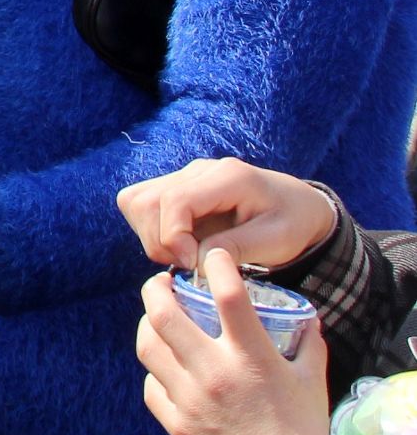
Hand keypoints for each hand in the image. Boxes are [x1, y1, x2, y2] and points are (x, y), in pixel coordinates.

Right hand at [117, 159, 337, 272]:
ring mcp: (183, 176)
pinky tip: (181, 246)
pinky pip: (141, 205)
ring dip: (151, 237)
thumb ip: (238, 248)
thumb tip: (197, 260)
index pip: (175, 200)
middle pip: (145, 201)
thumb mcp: (278, 240)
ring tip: (186, 256)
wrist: (299, 207)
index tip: (194, 265)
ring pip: (135, 202)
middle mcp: (198, 169)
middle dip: (159, 241)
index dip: (173, 237)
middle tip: (190, 265)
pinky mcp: (175, 188)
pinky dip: (151, 231)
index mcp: (228, 176)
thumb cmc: (294, 224)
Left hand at [138, 250, 346, 434]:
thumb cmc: (306, 432)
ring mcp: (191, 400)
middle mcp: (215, 374)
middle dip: (156, 288)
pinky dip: (156, 372)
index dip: (217, 266)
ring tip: (157, 319)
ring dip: (148, 325)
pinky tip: (166, 368)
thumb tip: (304, 314)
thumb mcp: (313, 380)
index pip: (228, 296)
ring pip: (147, 346)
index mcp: (252, 359)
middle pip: (163, 314)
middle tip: (162, 282)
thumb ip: (307, 341)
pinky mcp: (177, 425)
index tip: (213, 258)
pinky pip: (152, 386)